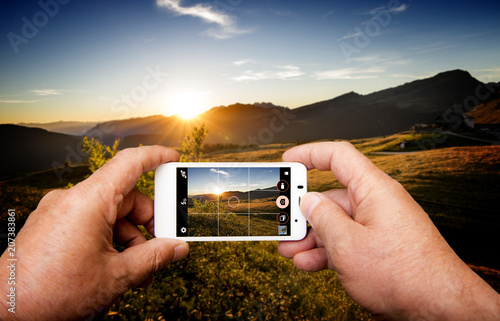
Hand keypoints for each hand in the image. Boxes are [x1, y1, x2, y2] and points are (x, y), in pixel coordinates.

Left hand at [0, 146, 188, 320]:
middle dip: (147, 222)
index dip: (156, 156)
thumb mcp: (116, 275)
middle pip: (124, 197)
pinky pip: (90, 223)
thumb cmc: (50, 293)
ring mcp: (60, 213)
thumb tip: (177, 249)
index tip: (173, 158)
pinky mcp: (53, 227)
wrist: (5, 314)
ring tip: (137, 269)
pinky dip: (109, 240)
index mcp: (89, 201)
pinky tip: (116, 266)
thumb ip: (154, 257)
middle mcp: (72, 200)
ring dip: (129, 238)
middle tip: (162, 245)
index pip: (129, 163)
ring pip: (109, 214)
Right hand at [278, 142, 499, 319]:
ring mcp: (378, 227)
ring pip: (336, 223)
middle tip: (282, 222)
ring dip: (311, 237)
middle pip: (332, 196)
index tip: (288, 161)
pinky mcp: (379, 248)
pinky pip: (347, 241)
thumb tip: (309, 202)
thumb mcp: (348, 244)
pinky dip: (326, 251)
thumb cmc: (404, 275)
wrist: (438, 308)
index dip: (310, 154)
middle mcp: (377, 204)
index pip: (339, 157)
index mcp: (374, 190)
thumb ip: (323, 218)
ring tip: (289, 250)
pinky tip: (308, 263)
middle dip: (303, 212)